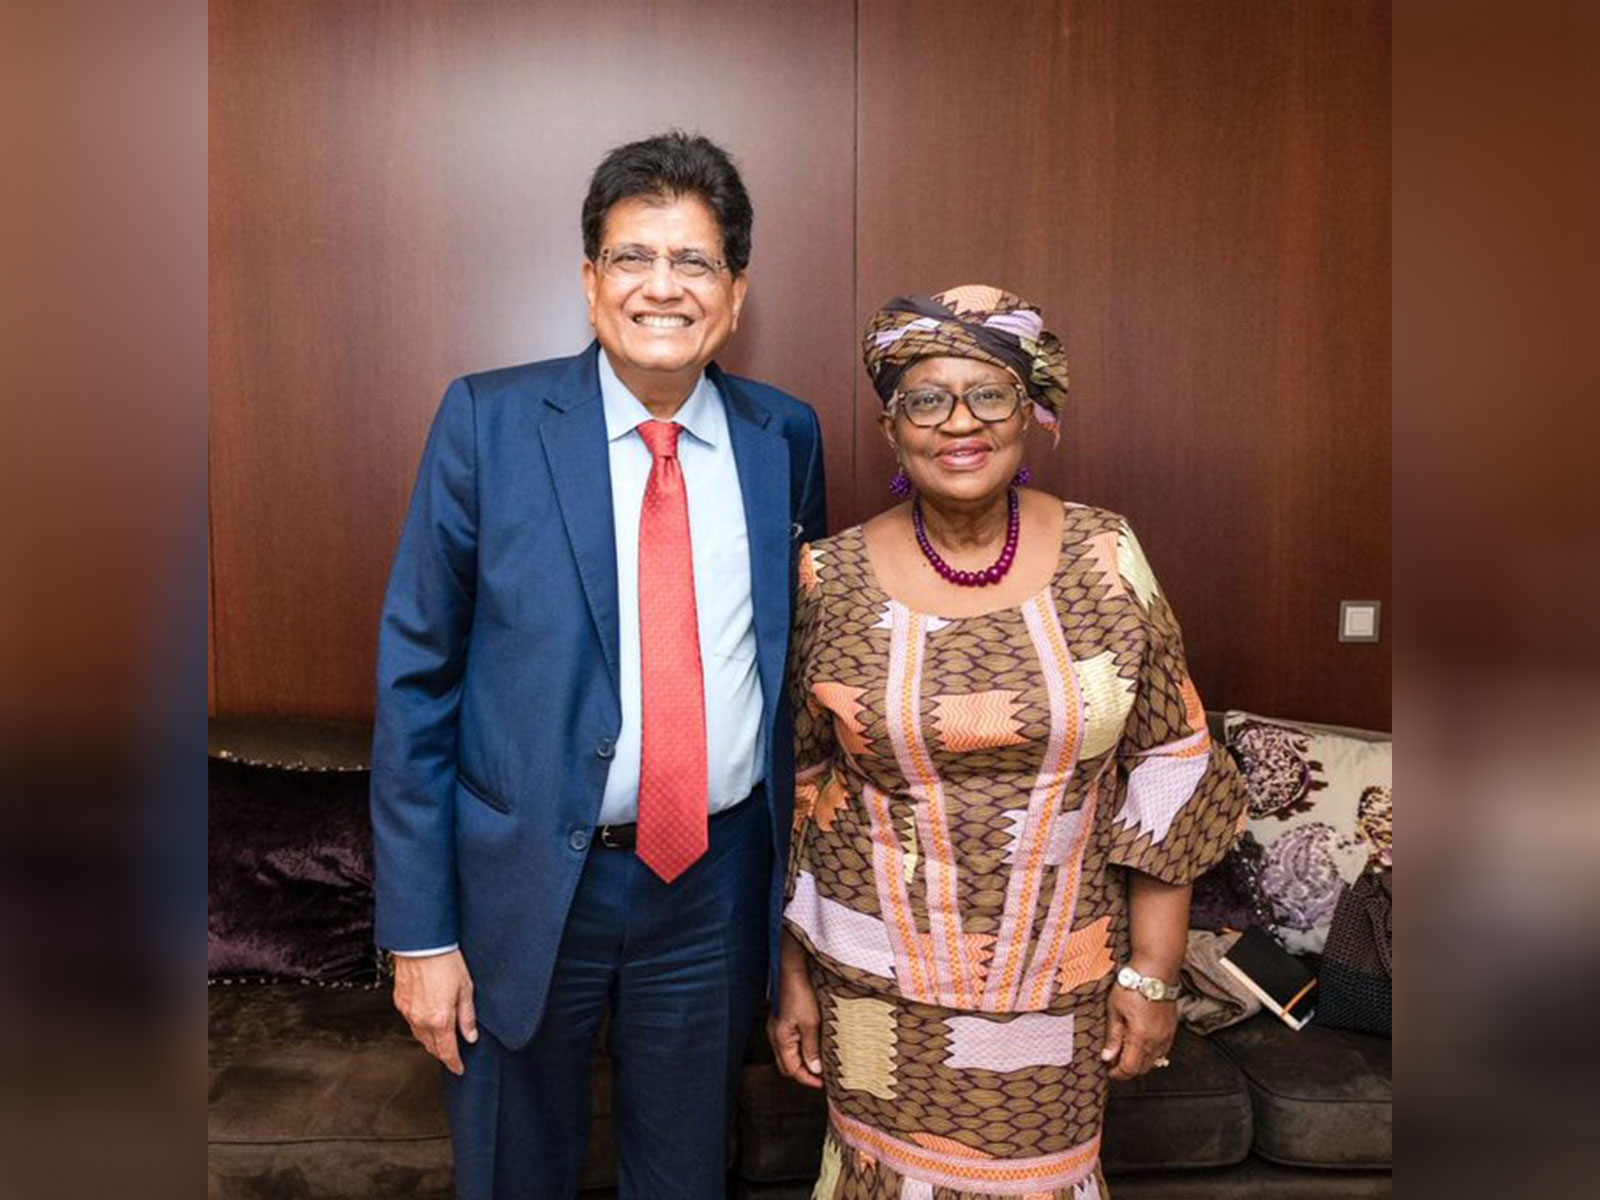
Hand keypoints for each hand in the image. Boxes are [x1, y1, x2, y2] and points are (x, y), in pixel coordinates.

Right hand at [392, 949, 477, 1075]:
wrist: (421, 944)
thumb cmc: (445, 961)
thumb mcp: (465, 989)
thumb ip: (467, 1016)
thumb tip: (470, 1036)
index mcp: (440, 1019)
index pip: (447, 1051)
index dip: (454, 1063)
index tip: (459, 1069)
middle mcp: (421, 1020)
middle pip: (432, 1047)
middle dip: (443, 1054)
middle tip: (452, 1056)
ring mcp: (408, 1012)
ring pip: (419, 1036)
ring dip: (431, 1041)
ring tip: (441, 1040)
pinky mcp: (400, 1002)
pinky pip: (411, 1022)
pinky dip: (420, 1027)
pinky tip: (427, 1022)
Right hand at [767, 936, 823, 1087]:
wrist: (793, 970)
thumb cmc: (800, 994)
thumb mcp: (811, 1023)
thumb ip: (811, 1048)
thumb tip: (815, 1069)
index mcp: (781, 1039)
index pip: (792, 1070)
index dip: (808, 1079)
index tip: (823, 1084)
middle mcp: (775, 1036)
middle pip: (787, 1065)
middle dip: (804, 1073)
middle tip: (822, 1076)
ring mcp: (777, 1028)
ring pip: (787, 1054)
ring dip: (802, 1061)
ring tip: (819, 1062)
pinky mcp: (782, 1020)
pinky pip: (788, 1043)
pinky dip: (799, 1050)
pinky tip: (812, 1045)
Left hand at [1101, 983, 1177, 1080]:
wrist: (1156, 970)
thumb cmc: (1134, 985)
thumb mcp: (1115, 1009)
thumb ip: (1113, 1036)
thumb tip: (1107, 1057)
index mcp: (1141, 1037)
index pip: (1130, 1068)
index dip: (1118, 1073)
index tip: (1109, 1071)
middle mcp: (1157, 1041)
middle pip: (1143, 1068)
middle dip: (1128, 1070)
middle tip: (1114, 1062)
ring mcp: (1167, 1036)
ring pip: (1154, 1061)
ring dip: (1140, 1062)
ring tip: (1126, 1052)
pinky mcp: (1172, 1029)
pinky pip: (1162, 1050)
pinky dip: (1151, 1053)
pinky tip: (1141, 1044)